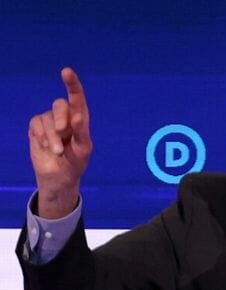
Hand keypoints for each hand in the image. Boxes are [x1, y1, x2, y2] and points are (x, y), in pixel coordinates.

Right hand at [28, 68, 91, 217]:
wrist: (59, 177)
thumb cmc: (76, 162)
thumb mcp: (83, 149)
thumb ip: (81, 131)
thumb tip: (76, 115)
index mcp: (80, 119)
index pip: (77, 98)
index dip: (72, 84)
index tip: (66, 72)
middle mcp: (65, 116)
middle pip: (60, 105)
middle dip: (61, 118)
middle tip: (64, 132)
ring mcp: (49, 121)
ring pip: (48, 118)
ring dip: (53, 136)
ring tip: (57, 151)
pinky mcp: (37, 127)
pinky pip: (37, 125)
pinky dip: (43, 137)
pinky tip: (47, 147)